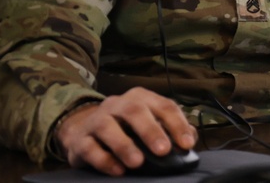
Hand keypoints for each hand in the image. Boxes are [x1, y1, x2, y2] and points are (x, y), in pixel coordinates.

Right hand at [55, 87, 195, 175]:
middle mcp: (118, 104)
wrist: (82, 130)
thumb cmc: (124, 127)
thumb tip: (190, 139)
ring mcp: (97, 120)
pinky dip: (104, 160)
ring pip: (108, 127)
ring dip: (125, 145)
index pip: (163, 105)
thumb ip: (170, 129)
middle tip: (164, 151)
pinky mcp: (80, 139)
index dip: (177, 124)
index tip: (186, 144)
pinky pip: (90, 147)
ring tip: (138, 163)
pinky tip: (118, 170)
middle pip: (135, 111)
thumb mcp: (148, 122)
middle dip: (151, 131)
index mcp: (141, 98)